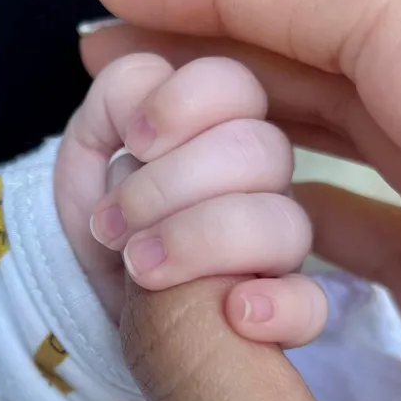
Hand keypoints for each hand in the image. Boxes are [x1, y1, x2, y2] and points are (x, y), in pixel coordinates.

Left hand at [55, 51, 325, 340]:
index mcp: (222, 128)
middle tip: (113, 224)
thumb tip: (149, 89)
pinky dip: (278, 308)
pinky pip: (310, 306)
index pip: (236, 87)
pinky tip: (236, 314)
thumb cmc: (110, 218)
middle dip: (172, 184)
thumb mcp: (90, 148)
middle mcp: (262, 181)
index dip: (184, 104)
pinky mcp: (281, 311)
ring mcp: (277, 247)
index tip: (133, 142)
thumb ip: (117, 98)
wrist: (101, 300)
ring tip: (140, 269)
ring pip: (286, 225)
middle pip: (261, 151)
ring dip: (201, 242)